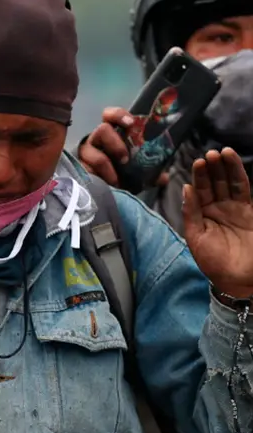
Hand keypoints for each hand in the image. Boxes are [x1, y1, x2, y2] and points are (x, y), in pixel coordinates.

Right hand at [78, 107, 168, 189]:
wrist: (107, 193)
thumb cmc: (122, 175)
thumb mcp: (139, 173)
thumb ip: (151, 172)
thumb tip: (164, 177)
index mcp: (112, 134)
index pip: (109, 116)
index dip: (118, 115)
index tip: (131, 123)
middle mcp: (96, 140)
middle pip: (102, 130)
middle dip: (115, 143)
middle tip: (125, 158)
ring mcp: (86, 153)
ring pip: (92, 150)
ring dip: (106, 162)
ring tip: (117, 178)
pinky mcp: (79, 166)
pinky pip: (88, 167)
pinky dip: (102, 175)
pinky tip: (110, 183)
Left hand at [182, 147, 252, 299]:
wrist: (238, 278)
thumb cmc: (213, 261)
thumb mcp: (196, 237)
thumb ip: (191, 212)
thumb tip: (185, 187)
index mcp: (201, 214)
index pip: (199, 190)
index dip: (199, 176)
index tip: (198, 162)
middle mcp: (216, 208)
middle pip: (214, 183)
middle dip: (211, 168)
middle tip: (209, 154)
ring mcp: (233, 208)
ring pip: (229, 183)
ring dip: (225, 168)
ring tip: (221, 153)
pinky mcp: (248, 211)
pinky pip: (243, 189)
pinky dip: (238, 175)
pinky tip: (232, 162)